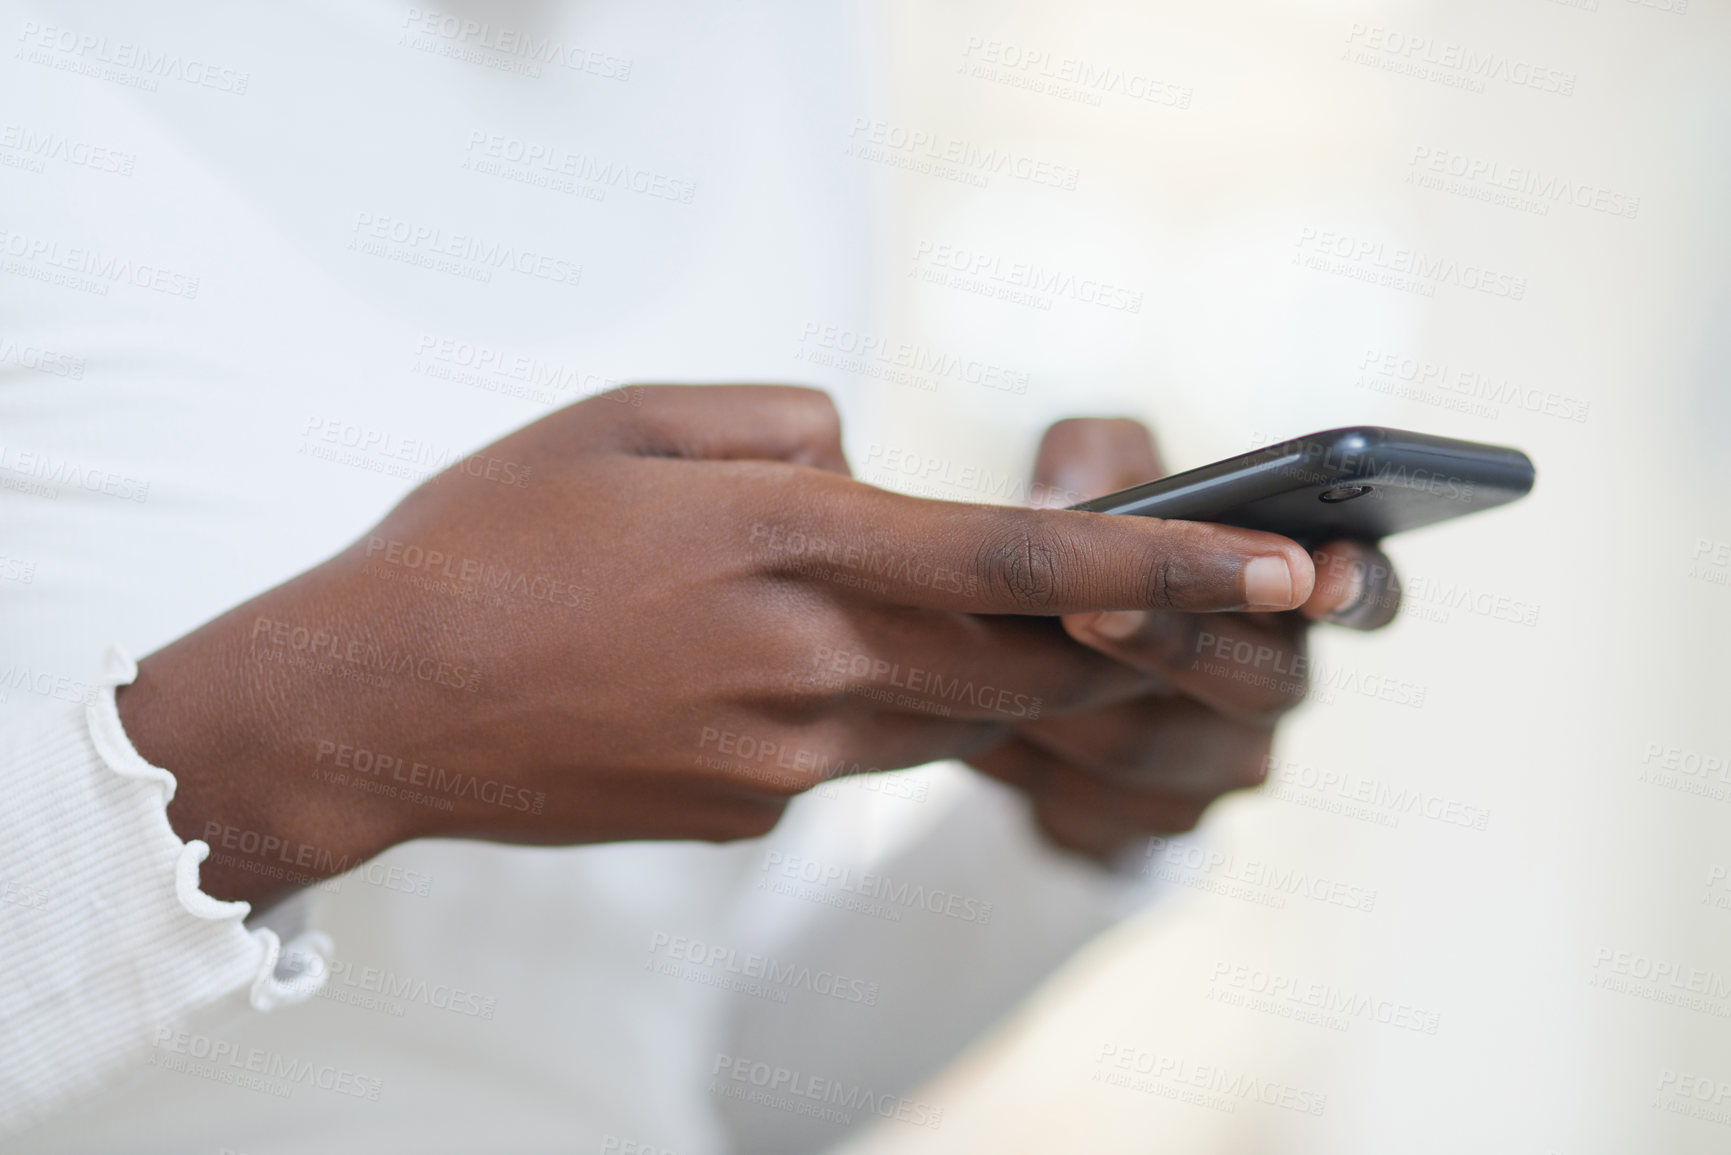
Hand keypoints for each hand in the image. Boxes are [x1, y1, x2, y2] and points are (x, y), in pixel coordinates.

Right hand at [120, 387, 1322, 906]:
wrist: (372, 704)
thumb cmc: (482, 543)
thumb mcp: (626, 420)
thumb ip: (779, 426)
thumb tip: (863, 458)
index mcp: (790, 546)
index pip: (1028, 564)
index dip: (1167, 569)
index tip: (1280, 569)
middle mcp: (811, 663)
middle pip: (1023, 660)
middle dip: (1122, 637)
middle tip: (1204, 607)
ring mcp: (785, 757)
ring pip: (952, 713)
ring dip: (999, 669)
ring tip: (996, 625)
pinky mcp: (750, 810)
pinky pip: (858, 752)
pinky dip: (874, 703)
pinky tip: (796, 669)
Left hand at [966, 418, 1402, 861]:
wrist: (1021, 656)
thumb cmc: (1087, 538)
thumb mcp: (1091, 468)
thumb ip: (1091, 458)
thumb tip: (1059, 507)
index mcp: (1293, 590)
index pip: (1365, 594)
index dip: (1356, 588)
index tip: (1320, 575)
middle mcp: (1274, 687)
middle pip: (1257, 683)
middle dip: (1170, 644)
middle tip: (1086, 610)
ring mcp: (1213, 770)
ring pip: (1154, 753)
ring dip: (1068, 709)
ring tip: (987, 664)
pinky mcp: (1141, 832)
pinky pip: (1090, 814)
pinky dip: (1025, 769)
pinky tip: (968, 726)